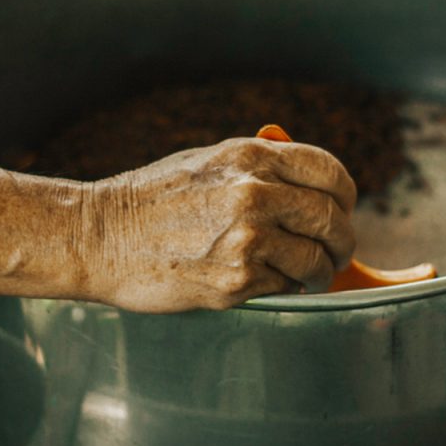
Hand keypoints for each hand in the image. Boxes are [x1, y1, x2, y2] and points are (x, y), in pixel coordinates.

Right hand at [78, 138, 356, 312]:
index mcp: (251, 157)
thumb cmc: (152, 200)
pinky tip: (263, 282)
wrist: (100, 237)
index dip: (345, 195)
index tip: (342, 209)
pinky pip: (285, 287)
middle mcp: (254, 193)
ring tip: (310, 275)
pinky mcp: (236, 282)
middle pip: (332, 219)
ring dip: (319, 272)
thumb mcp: (208, 161)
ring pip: (315, 260)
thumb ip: (260, 167)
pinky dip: (283, 288)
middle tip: (337, 253)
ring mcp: (247, 239)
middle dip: (341, 241)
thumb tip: (310, 186)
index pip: (330, 172)